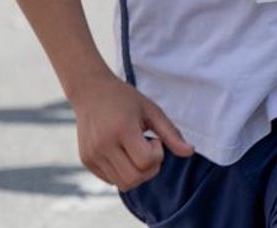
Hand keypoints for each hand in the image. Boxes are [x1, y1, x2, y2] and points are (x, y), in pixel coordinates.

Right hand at [68, 73, 193, 190]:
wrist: (90, 91)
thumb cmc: (126, 99)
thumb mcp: (151, 110)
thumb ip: (171, 133)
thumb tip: (190, 152)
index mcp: (121, 129)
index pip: (146, 162)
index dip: (157, 154)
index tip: (153, 139)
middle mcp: (103, 145)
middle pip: (135, 179)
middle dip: (150, 169)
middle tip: (147, 148)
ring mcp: (92, 155)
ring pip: (123, 184)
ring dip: (137, 173)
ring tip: (134, 150)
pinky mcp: (86, 161)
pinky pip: (111, 181)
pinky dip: (122, 173)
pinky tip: (122, 152)